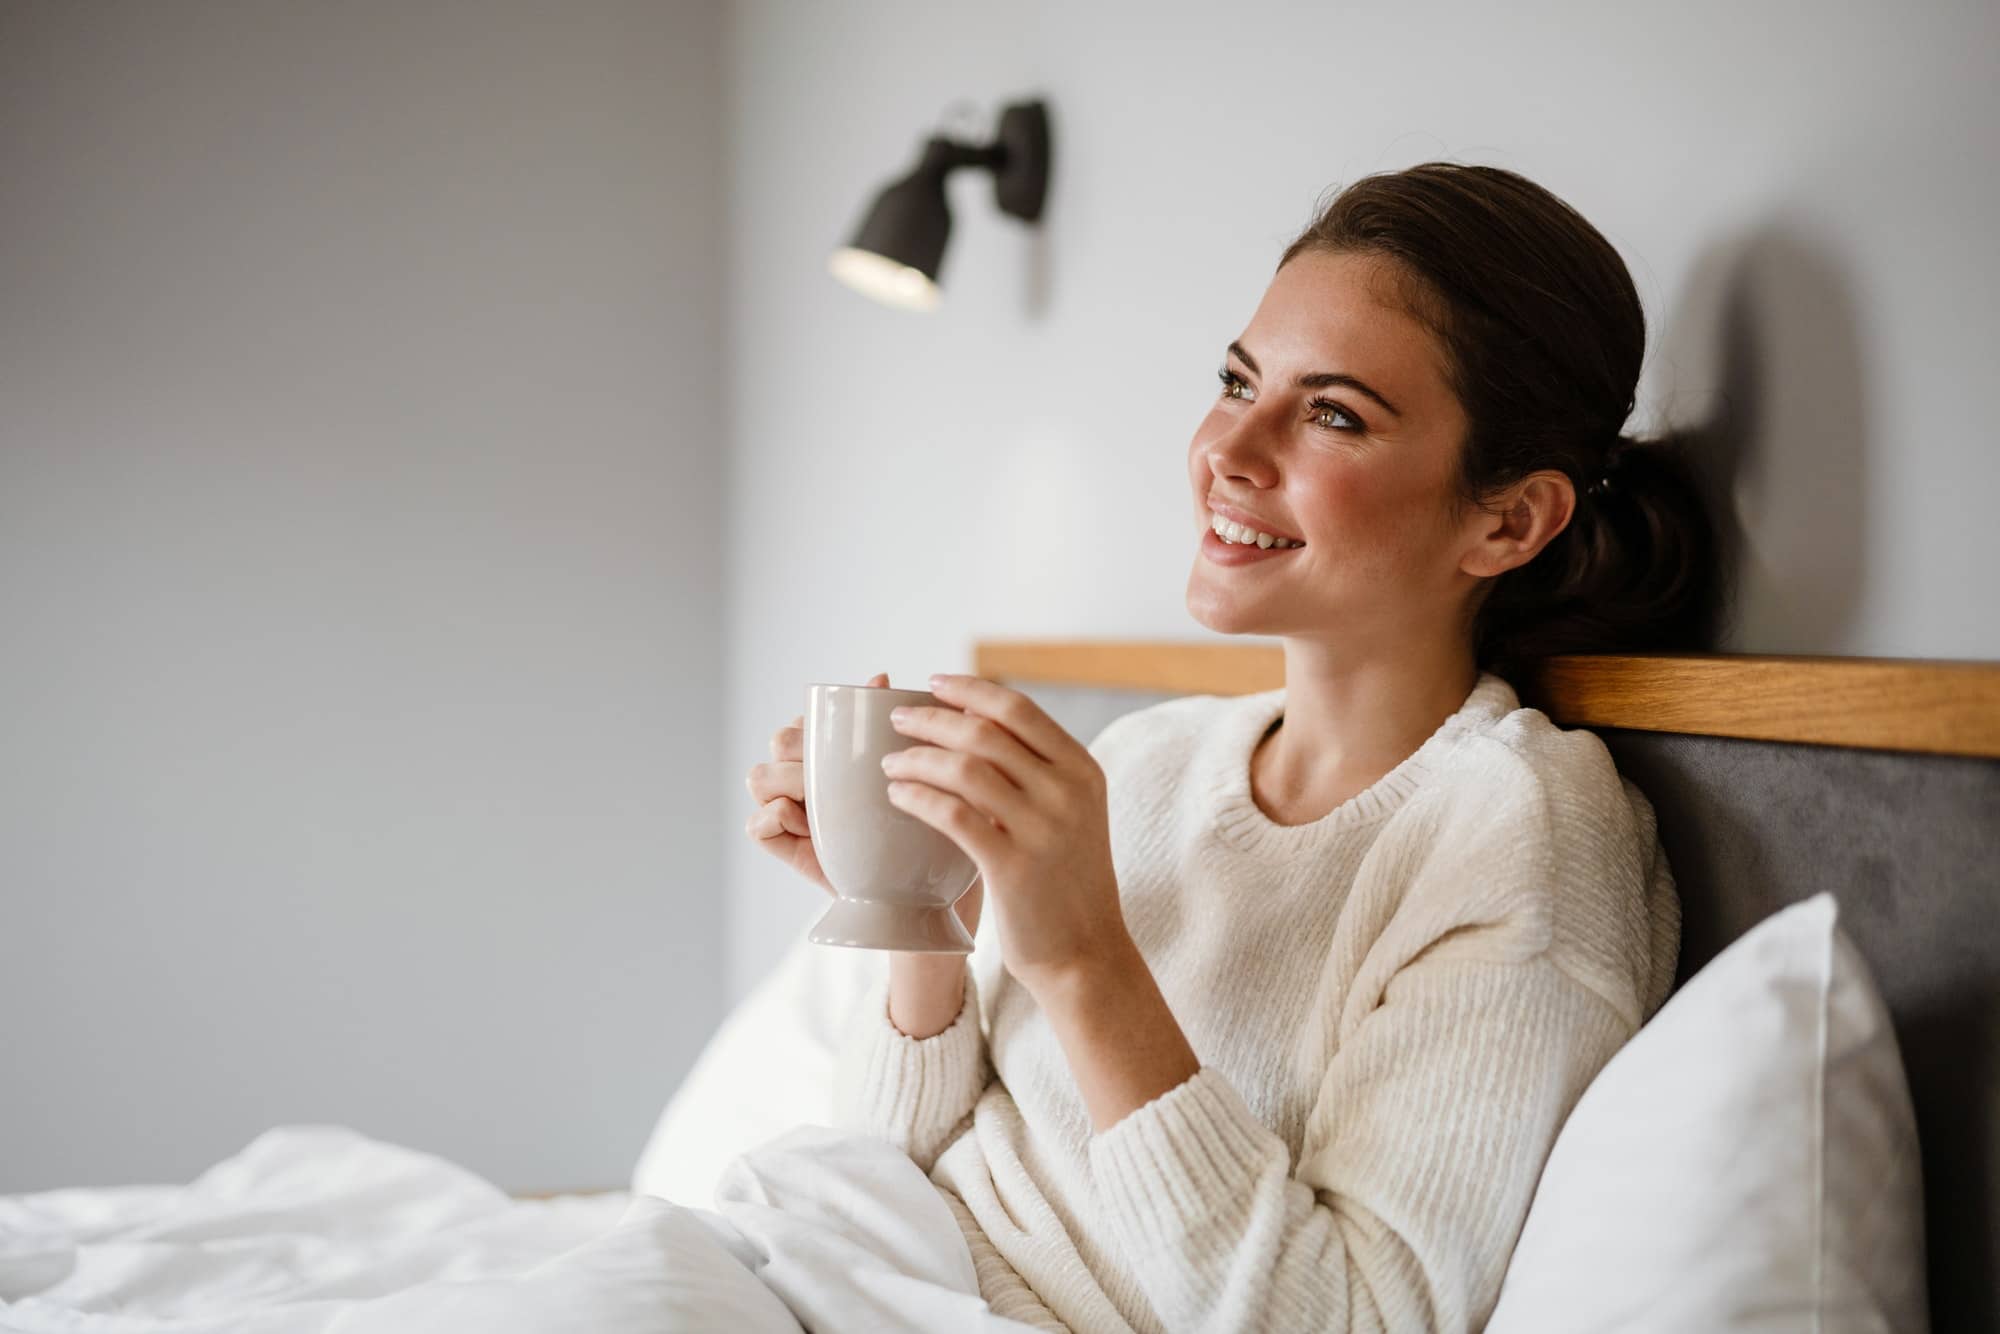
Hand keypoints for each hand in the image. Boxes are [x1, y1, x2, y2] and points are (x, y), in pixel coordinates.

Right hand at [745, 671, 983, 942]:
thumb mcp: (926, 773)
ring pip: (759, 776)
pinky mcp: (787, 849)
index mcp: (837, 755)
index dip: (817, 723)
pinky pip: (755, 825)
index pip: (807, 720)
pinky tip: (805, 822)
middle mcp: (809, 778)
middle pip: (780, 741)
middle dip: (799, 749)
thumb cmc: (932, 830)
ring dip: (786, 779)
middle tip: (835, 772)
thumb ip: (905, 725)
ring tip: (821, 799)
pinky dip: (772, 817)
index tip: (849, 738)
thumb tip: (880, 676)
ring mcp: (793, 814)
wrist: (932, 897)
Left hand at [879, 673, 1125, 995]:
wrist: (1086, 954)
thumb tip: (976, 726)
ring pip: (965, 768)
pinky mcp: (1012, 866)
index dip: (970, 689)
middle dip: (933, 718)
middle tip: (899, 719)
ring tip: (890, 762)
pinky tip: (898, 796)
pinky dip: (918, 797)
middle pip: (986, 731)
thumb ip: (1038, 772)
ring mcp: (1042, 828)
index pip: (1018, 708)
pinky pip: (952, 814)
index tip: (934, 683)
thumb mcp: (1071, 815)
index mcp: (1082, 769)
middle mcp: (1067, 791)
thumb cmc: (1067, 882)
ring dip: (918, 758)